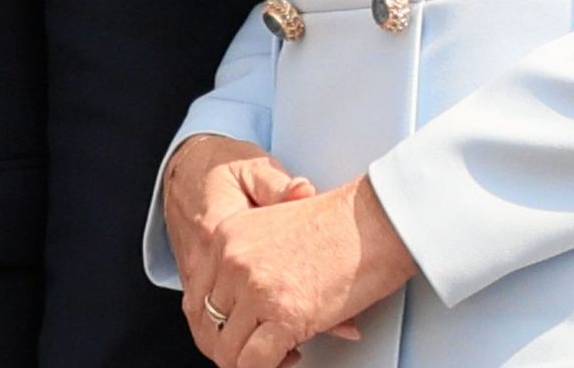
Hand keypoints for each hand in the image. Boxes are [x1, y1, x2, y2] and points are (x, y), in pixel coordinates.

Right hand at [161, 135, 298, 355]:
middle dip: (250, 355)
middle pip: (219, 327)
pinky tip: (243, 339)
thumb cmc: (226, 165)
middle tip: (287, 359)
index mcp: (221, 234)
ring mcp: (194, 265)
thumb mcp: (257, 168)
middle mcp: (204, 257)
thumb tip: (302, 190)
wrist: (191, 160)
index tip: (298, 348)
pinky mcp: (190, 270)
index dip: (271, 336)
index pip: (247, 301)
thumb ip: (279, 186)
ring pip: (202, 327)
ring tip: (265, 358)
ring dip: (230, 350)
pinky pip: (196, 313)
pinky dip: (216, 333)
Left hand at [188, 171, 412, 367]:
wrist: (375, 220)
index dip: (216, 323)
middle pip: (211, 324)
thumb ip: (252, 262)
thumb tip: (248, 303)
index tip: (235, 332)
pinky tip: (290, 357)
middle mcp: (232, 261)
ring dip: (250, 362)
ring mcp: (256, 288)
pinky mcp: (284, 315)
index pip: (198, 295)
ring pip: (228, 350)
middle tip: (258, 349)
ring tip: (276, 356)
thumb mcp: (274, 228)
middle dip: (234, 344)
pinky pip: (255, 363)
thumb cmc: (339, 224)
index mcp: (226, 236)